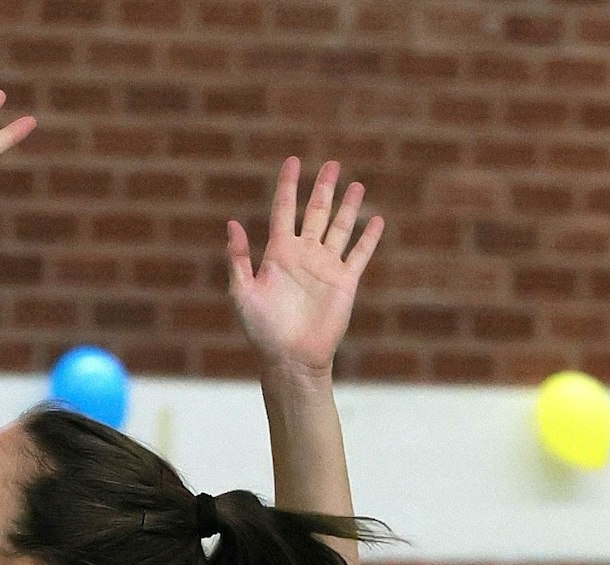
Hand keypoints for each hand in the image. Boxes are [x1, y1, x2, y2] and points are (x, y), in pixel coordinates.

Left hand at [226, 158, 383, 378]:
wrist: (290, 358)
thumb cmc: (262, 330)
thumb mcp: (242, 293)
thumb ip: (238, 259)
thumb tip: (232, 224)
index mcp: (278, 253)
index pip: (283, 210)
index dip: (287, 185)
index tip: (291, 161)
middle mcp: (303, 255)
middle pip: (315, 212)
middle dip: (323, 188)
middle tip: (331, 163)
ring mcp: (325, 267)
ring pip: (339, 228)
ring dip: (348, 207)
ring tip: (356, 184)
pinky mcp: (344, 282)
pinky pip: (359, 254)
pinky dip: (368, 237)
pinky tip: (376, 220)